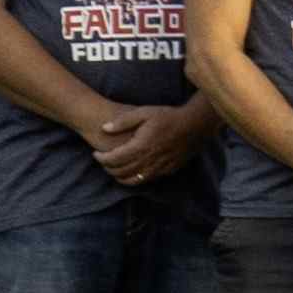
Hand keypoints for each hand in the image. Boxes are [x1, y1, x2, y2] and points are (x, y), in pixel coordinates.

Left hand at [76, 98, 197, 187]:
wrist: (195, 124)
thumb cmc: (168, 116)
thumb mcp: (143, 112)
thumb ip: (122, 121)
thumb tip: (104, 128)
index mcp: (140, 146)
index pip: (113, 159)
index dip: (101, 159)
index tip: (96, 154)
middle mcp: (149, 160)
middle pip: (121, 172)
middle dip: (108, 168)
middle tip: (103, 161)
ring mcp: (159, 166)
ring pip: (134, 180)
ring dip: (120, 177)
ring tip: (115, 169)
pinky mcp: (168, 170)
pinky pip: (148, 179)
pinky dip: (136, 179)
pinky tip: (133, 171)